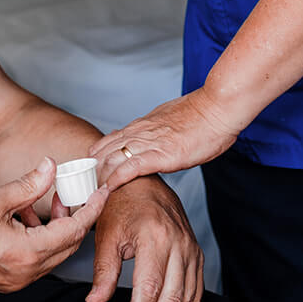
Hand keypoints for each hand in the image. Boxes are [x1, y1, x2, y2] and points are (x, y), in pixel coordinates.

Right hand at [0, 158, 107, 292]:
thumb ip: (28, 184)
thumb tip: (50, 166)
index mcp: (27, 254)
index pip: (74, 231)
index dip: (91, 209)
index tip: (102, 192)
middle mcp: (25, 273)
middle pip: (67, 246)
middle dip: (74, 219)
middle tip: (70, 194)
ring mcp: (13, 281)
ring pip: (50, 255)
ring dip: (53, 229)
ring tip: (41, 203)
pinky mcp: (2, 281)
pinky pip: (33, 261)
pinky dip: (37, 241)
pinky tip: (21, 220)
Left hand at [85, 175, 203, 301]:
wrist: (143, 181)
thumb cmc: (120, 205)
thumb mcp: (105, 235)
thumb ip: (102, 272)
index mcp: (155, 237)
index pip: (149, 290)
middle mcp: (178, 243)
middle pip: (171, 300)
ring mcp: (191, 249)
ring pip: (186, 300)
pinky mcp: (196, 254)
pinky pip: (195, 291)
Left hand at [90, 89, 241, 195]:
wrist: (218, 108)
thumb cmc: (203, 115)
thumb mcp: (172, 118)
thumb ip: (158, 129)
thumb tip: (153, 135)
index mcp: (143, 125)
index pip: (110, 140)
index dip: (97, 156)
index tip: (90, 171)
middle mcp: (141, 132)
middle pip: (104, 150)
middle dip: (92, 170)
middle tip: (84, 187)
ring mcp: (149, 143)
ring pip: (112, 158)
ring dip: (100, 177)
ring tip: (91, 193)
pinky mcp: (161, 154)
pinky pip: (131, 167)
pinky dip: (116, 179)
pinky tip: (108, 189)